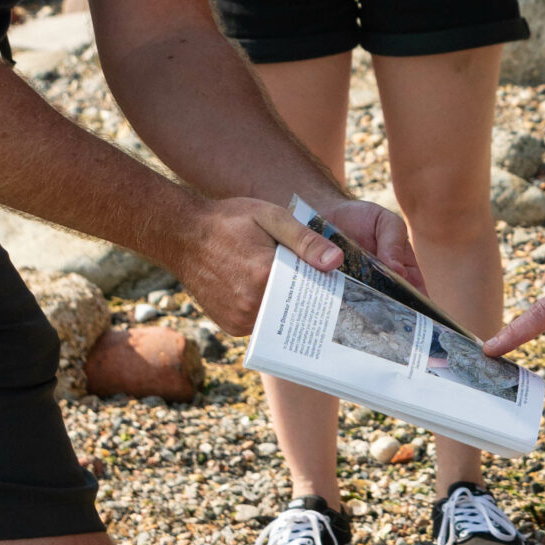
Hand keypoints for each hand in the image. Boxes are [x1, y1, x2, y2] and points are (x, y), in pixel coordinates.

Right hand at [162, 193, 424, 337]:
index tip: (362, 305)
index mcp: (264, 277)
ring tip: (322, 303)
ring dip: (299, 313)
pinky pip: (265, 326)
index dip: (337, 299)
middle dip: (321, 309)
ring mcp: (238, 320)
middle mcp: (250, 305)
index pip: (312, 296)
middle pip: (300, 314)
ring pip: (283, 324)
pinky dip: (277, 315)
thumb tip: (336, 264)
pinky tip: (287, 300)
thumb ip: (306, 240)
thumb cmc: (231, 220)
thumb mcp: (272, 217)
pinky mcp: (230, 326)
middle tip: (351, 311)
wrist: (182, 234)